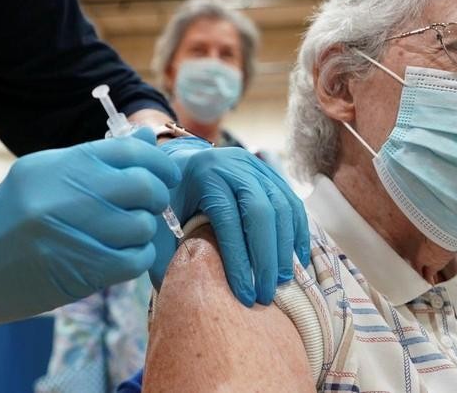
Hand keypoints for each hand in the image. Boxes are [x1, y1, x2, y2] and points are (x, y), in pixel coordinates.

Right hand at [0, 128, 179, 347]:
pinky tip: (123, 255)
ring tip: (127, 233)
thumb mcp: (44, 175)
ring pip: (143, 226)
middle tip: (150, 205)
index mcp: (59, 164)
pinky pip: (135, 260)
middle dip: (157, 196)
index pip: (129, 151)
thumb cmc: (8, 220)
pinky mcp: (79, 271)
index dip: (158, 162)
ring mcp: (72, 233)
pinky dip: (138, 257)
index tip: (165, 174)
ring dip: (144, 231)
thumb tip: (148, 140)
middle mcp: (66, 193)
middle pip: (143, 186)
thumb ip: (97, 159)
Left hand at [150, 137, 309, 306]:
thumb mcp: (159, 222)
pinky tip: (297, 259)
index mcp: (203, 176)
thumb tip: (185, 294)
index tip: (244, 296)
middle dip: (267, 259)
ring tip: (281, 281)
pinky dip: (297, 232)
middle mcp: (233, 165)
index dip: (239, 261)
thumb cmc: (169, 199)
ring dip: (285, 248)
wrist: (180, 162)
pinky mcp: (270, 172)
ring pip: (282, 207)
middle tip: (266, 293)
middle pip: (261, 212)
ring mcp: (255, 166)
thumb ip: (169, 255)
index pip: (228, 221)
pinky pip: (292, 203)